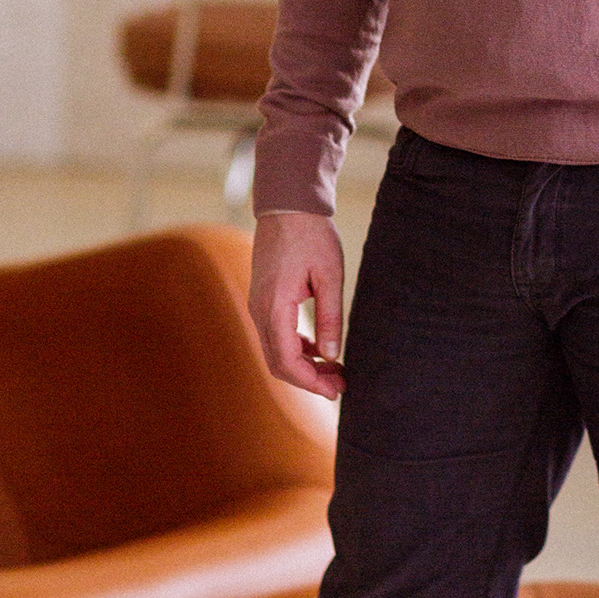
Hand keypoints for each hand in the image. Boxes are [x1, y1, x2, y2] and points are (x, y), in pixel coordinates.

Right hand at [248, 212, 345, 399]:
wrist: (288, 206)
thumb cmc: (312, 236)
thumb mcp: (330, 275)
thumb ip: (330, 317)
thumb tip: (332, 356)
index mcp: (274, 307)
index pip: (287, 361)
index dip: (311, 382)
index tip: (336, 391)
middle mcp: (259, 311)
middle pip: (278, 363)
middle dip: (309, 379)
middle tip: (340, 385)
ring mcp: (258, 306)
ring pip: (276, 351)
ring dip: (303, 365)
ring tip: (335, 371)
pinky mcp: (263, 300)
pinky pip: (275, 335)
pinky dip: (296, 349)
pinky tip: (319, 350)